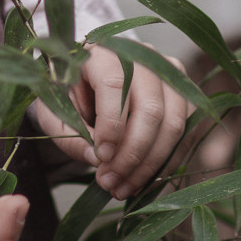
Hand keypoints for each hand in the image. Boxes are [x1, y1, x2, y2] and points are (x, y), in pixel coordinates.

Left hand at [32, 50, 187, 198]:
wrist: (90, 78)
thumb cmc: (69, 93)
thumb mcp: (55, 113)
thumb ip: (70, 134)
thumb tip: (97, 159)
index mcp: (103, 52)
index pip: (116, 85)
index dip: (111, 126)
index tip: (100, 158)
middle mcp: (143, 56)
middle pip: (150, 109)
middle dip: (131, 155)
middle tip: (109, 182)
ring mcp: (169, 73)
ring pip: (173, 123)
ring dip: (150, 164)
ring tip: (122, 188)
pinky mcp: (183, 93)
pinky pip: (185, 132)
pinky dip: (166, 162)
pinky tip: (142, 181)